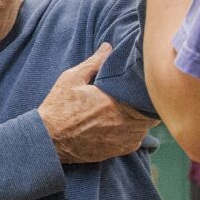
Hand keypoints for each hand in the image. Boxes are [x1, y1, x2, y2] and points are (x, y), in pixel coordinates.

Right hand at [39, 43, 158, 164]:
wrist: (49, 140)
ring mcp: (121, 139)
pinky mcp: (116, 152)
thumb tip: (108, 47)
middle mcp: (123, 123)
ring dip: (141, 120)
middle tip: (137, 98)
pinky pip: (135, 143)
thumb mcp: (72, 79)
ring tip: (130, 111)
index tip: (142, 85)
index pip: (147, 97)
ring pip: (144, 129)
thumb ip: (94, 62)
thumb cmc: (58, 108)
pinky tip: (122, 126)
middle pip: (150, 114)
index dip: (147, 91)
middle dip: (146, 106)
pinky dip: (133, 134)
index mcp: (115, 102)